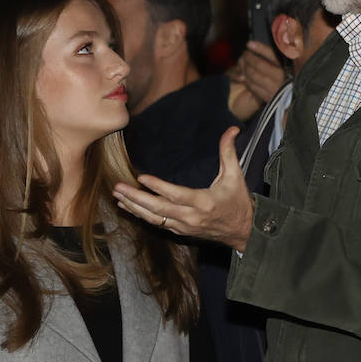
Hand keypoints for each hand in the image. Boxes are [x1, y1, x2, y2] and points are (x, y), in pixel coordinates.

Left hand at [113, 127, 254, 251]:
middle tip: (118, 187)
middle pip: (158, 208)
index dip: (158, 186)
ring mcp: (184, 226)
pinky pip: (156, 223)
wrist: (243, 232)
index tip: (141, 177)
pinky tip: (127, 206)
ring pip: (153, 218)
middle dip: (136, 198)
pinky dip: (140, 215)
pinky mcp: (180, 231)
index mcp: (204, 202)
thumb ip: (229, 152)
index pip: (176, 194)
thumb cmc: (238, 202)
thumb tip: (232, 128)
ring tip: (117, 196)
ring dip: (134, 207)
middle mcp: (191, 217)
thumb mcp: (235, 177)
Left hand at [235, 42, 286, 110]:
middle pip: (258, 64)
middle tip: (245, 54)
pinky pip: (252, 87)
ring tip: (242, 63)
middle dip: (248, 58)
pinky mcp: (268, 97)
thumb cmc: (286, 77)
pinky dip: (246, 80)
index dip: (259, 48)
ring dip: (245, 68)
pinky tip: (245, 76)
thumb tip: (260, 43)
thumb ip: (272, 54)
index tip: (249, 44)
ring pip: (253, 75)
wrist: (291, 97)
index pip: (270, 54)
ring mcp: (274, 88)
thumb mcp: (283, 64)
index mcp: (286, 66)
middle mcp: (280, 77)